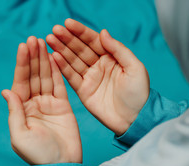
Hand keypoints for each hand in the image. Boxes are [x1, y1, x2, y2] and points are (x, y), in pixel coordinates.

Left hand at [2, 37, 81, 164]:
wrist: (61, 165)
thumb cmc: (38, 155)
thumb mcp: (20, 135)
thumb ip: (14, 112)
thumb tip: (6, 90)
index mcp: (21, 110)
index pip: (20, 83)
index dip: (21, 65)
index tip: (23, 47)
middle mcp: (33, 104)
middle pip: (32, 76)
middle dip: (32, 58)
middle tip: (34, 39)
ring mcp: (48, 104)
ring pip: (45, 78)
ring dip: (44, 60)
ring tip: (43, 42)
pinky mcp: (63, 106)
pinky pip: (59, 85)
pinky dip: (57, 72)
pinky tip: (54, 58)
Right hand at [46, 19, 149, 135]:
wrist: (135, 119)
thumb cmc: (139, 94)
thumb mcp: (135, 68)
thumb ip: (118, 50)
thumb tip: (102, 32)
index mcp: (112, 57)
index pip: (93, 41)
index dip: (80, 32)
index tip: (67, 23)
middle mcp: (99, 66)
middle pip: (80, 49)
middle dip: (67, 39)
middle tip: (54, 31)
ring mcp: (90, 78)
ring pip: (73, 61)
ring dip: (61, 50)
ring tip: (49, 40)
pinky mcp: (83, 91)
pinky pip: (71, 77)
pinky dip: (62, 67)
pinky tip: (54, 57)